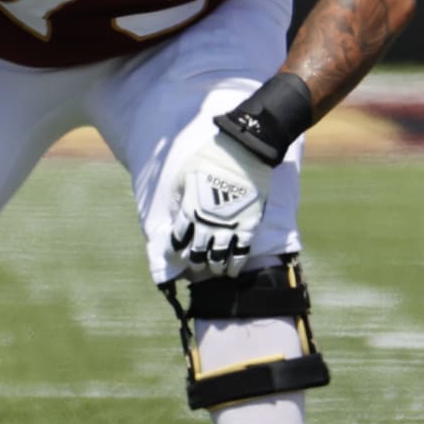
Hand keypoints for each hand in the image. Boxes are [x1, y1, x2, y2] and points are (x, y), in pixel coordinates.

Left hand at [170, 131, 270, 277]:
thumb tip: (176, 212)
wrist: (243, 151)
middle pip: (197, 253)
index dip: (175, 251)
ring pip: (218, 257)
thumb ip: (179, 197)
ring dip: (214, 267)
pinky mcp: (248, 227)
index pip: (177, 239)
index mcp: (188, 211)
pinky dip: (236, 265)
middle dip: (194, 262)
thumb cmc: (210, 158)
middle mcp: (206, 224)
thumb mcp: (184, 175)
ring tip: (214, 270)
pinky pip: (241, 252)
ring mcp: (228, 228)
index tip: (176, 256)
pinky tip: (233, 271)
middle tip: (194, 265)